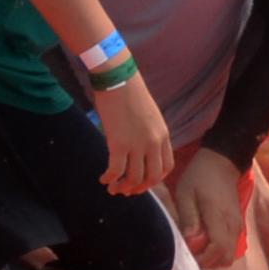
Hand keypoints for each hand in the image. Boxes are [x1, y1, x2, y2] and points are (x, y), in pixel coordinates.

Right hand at [97, 70, 172, 195]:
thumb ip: (150, 132)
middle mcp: (153, 143)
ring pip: (134, 177)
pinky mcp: (118, 143)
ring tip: (113, 188)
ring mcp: (136, 144)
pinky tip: (103, 179)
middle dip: (139, 188)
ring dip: (123, 187)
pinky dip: (110, 178)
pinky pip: (116, 170)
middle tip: (127, 191)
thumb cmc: (130, 92)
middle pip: (151, 177)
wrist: (118, 78)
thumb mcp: (150, 115)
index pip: (166, 167)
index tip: (143, 182)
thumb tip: (140, 147)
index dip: (155, 179)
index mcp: (163, 135)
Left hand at [169, 148, 246, 267]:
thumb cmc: (199, 177)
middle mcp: (232, 226)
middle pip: (225, 258)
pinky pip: (230, 247)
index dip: (203, 258)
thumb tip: (190, 241)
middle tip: (191, 251)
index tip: (189, 253)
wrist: (221, 163)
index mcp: (219, 217)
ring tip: (196, 245)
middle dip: (208, 261)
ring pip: (229, 255)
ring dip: (213, 257)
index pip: (217, 250)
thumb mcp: (185, 193)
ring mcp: (237, 226)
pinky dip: (218, 250)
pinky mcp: (237, 226)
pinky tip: (204, 239)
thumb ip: (189, 218)